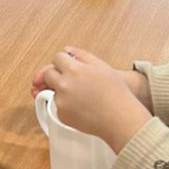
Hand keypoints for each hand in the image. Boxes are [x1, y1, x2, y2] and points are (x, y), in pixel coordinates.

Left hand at [32, 47, 151, 150]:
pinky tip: (82, 106)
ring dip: (62, 90)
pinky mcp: (61, 115)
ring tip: (83, 95)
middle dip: (56, 74)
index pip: (57, 58)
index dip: (63, 61)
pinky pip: (58, 105)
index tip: (67, 65)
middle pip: (48, 74)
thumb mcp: (103, 67)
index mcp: (74, 70)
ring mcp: (61, 101)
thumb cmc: (116, 94)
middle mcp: (64, 85)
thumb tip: (67, 50)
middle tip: (71, 79)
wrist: (119, 119)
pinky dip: (66, 105)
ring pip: (53, 90)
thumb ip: (82, 55)